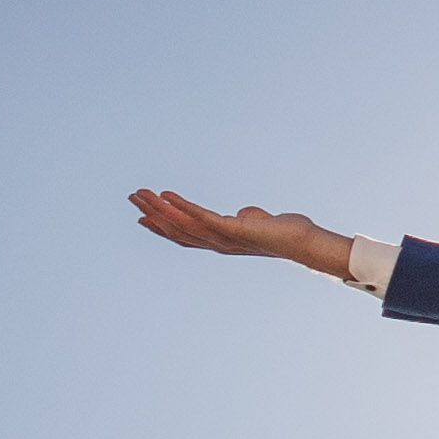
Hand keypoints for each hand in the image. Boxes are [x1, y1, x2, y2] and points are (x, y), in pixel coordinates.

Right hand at [131, 190, 354, 278]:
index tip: (142, 217)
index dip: (162, 227)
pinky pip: (201, 217)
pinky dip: (182, 206)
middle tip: (134, 198)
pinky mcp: (232, 230)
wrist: (304, 242)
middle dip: (153, 214)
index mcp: (220, 242)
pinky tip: (168, 194)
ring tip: (143, 194)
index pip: (185, 236)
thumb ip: (248, 219)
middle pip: (176, 230)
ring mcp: (223, 238)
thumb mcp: (259, 222)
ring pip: (182, 224)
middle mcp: (217, 243)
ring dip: (160, 209)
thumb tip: (244, 214)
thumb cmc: (285, 233)